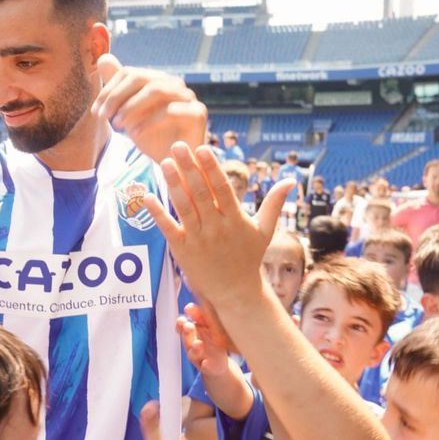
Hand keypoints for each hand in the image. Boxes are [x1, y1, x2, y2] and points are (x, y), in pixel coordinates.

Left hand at [93, 55, 206, 163]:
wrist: (174, 164)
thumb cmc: (152, 138)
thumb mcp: (130, 115)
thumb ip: (118, 89)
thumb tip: (103, 58)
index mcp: (158, 81)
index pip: (130, 74)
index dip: (110, 90)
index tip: (96, 111)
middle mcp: (174, 84)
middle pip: (142, 78)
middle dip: (118, 96)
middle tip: (102, 116)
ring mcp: (188, 97)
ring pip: (157, 91)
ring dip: (132, 107)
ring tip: (118, 124)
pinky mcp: (197, 113)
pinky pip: (171, 111)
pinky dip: (149, 121)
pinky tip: (135, 134)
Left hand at [141, 142, 294, 308]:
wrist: (235, 292)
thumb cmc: (248, 258)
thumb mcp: (264, 230)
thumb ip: (274, 203)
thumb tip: (290, 180)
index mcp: (236, 219)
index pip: (222, 189)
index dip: (212, 168)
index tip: (202, 149)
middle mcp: (217, 228)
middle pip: (201, 193)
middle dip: (189, 169)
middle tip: (178, 146)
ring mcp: (199, 239)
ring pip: (184, 207)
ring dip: (173, 184)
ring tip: (165, 163)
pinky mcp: (183, 251)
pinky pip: (169, 228)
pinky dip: (158, 213)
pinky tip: (148, 196)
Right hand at [178, 301, 234, 376]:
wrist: (219, 365)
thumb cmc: (211, 342)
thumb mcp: (207, 326)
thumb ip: (200, 316)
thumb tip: (189, 306)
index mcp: (192, 333)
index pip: (183, 326)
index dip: (180, 323)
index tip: (182, 319)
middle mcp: (193, 345)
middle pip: (187, 339)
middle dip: (187, 332)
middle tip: (188, 326)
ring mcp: (200, 357)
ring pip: (193, 353)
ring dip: (195, 348)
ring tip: (198, 344)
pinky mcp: (209, 367)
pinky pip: (206, 367)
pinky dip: (206, 365)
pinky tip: (206, 363)